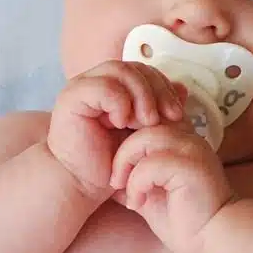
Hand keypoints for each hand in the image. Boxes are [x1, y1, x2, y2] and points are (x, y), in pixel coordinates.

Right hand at [46, 61, 184, 199]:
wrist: (83, 185)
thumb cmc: (111, 162)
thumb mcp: (145, 133)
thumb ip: (161, 110)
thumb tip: (182, 89)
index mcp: (113, 85)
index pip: (144, 70)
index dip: (164, 86)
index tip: (176, 113)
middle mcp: (96, 81)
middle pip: (134, 67)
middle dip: (156, 91)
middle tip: (164, 118)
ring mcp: (82, 86)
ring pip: (120, 70)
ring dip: (141, 96)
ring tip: (145, 123)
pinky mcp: (71, 97)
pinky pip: (102, 87)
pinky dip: (119, 103)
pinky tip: (122, 123)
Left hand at [110, 123, 232, 252]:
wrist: (212, 241)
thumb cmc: (185, 220)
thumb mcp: (151, 194)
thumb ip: (134, 178)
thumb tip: (106, 176)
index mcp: (181, 141)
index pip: (147, 120)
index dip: (126, 140)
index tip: (118, 171)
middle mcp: (189, 138)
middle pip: (142, 124)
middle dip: (121, 153)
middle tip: (115, 182)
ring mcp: (191, 150)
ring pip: (143, 138)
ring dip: (125, 164)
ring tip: (123, 189)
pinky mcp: (190, 167)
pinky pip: (150, 164)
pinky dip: (136, 183)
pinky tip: (137, 203)